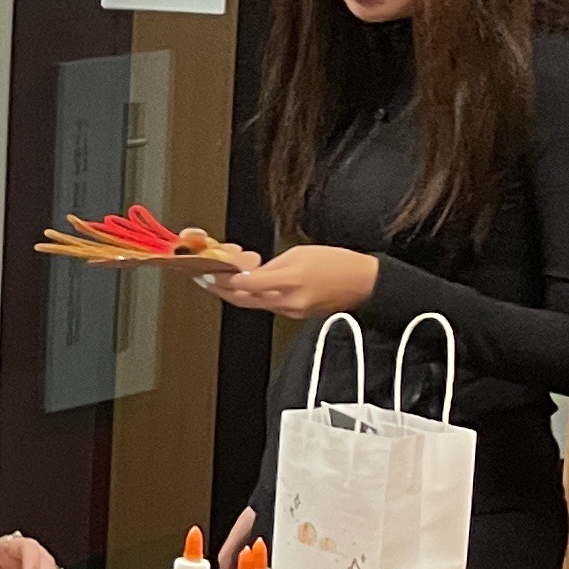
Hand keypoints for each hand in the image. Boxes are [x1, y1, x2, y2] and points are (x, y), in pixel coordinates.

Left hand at [198, 245, 378, 323]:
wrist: (365, 284)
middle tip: (203, 279)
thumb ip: (272, 265)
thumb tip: (251, 271)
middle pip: (244, 299)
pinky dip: (253, 297)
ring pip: (253, 304)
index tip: (209, 273)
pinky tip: (246, 287)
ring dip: (234, 294)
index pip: (248, 284)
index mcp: (291, 280)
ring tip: (218, 281)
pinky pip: (267, 306)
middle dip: (219, 290)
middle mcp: (289, 301)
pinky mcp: (295, 315)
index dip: (224, 280)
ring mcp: (291, 311)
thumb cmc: (339, 263)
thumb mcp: (300, 253)